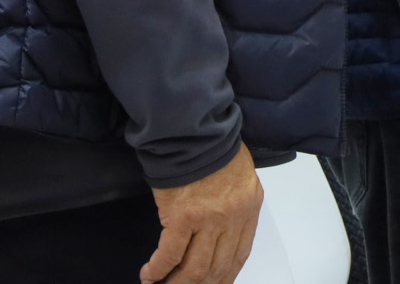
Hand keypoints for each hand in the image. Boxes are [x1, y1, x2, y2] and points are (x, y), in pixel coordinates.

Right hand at [142, 145, 259, 283]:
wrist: (195, 130)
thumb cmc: (215, 147)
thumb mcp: (241, 177)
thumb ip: (236, 205)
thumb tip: (222, 232)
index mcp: (249, 208)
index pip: (240, 254)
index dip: (225, 276)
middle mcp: (232, 218)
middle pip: (217, 267)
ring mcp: (207, 219)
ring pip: (195, 268)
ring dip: (178, 283)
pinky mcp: (181, 217)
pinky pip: (170, 255)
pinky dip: (158, 269)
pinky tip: (150, 275)